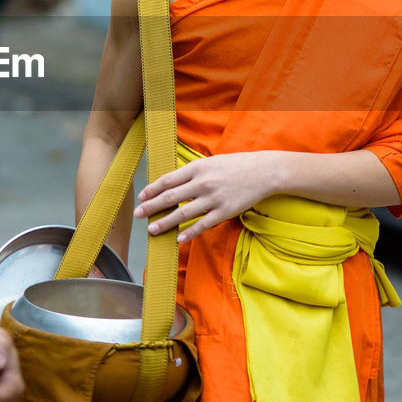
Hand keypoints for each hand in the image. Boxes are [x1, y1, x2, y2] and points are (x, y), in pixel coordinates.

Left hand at [133, 151, 279, 242]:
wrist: (264, 172)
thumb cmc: (236, 165)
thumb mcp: (211, 162)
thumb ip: (192, 173)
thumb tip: (172, 184)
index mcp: (197, 168)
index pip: (168, 180)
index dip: (152, 189)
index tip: (141, 196)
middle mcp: (203, 183)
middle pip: (170, 198)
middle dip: (151, 206)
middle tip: (137, 214)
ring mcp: (213, 199)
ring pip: (183, 214)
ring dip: (165, 223)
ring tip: (152, 229)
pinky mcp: (224, 212)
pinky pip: (202, 225)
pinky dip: (189, 233)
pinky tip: (178, 239)